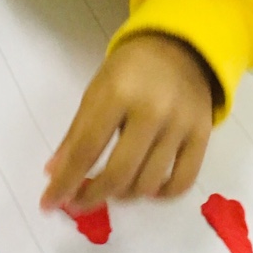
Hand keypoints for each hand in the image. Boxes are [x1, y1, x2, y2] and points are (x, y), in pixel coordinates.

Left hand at [41, 33, 215, 212]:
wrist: (182, 48)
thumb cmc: (131, 70)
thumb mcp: (96, 91)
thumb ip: (76, 133)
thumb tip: (54, 175)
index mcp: (118, 92)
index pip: (87, 149)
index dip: (65, 182)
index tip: (49, 203)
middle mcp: (152, 111)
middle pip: (119, 173)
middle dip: (92, 196)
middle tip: (78, 202)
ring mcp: (181, 125)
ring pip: (148, 183)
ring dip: (122, 196)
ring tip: (111, 189)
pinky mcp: (203, 136)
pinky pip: (182, 182)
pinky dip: (160, 195)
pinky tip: (145, 189)